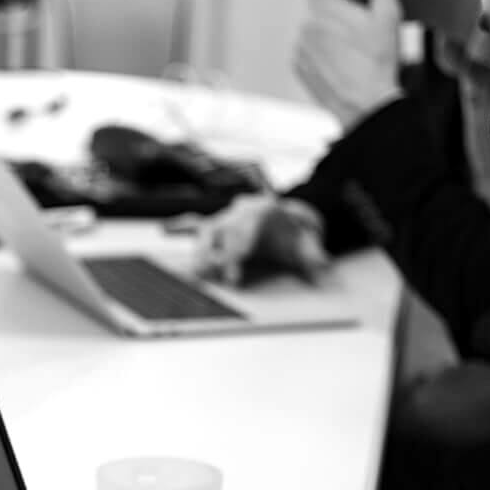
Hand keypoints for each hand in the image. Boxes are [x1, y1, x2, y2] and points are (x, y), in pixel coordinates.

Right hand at [188, 194, 330, 285]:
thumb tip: (326, 268)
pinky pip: (194, 223)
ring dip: (198, 251)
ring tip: (192, 271)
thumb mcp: (308, 244)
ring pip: (206, 230)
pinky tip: (164, 229)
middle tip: (211, 278)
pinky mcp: (215, 224)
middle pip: (223, 233)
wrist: (287, 219)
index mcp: (265, 211)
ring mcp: (225, 217)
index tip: (233, 278)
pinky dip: (178, 226)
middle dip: (215, 256)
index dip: (237, 257)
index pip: (247, 236)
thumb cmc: (295, 236)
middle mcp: (240, 212)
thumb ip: (315, 256)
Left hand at [294, 0, 404, 129]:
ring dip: (329, 28)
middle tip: (360, 13)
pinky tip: (345, 58)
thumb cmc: (378, 61)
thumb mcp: (387, 13)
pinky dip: (324, 49)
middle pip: (316, 3)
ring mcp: (300, 49)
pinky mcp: (300, 68)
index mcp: (323, 7)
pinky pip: (310, 49)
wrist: (367, 106)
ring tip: (355, 41)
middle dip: (335, 3)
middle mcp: (305, 25)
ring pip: (313, 27)